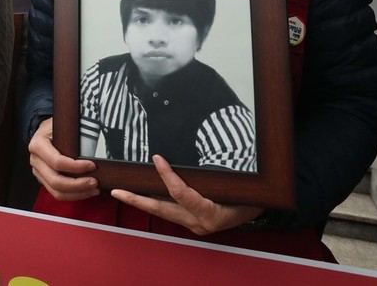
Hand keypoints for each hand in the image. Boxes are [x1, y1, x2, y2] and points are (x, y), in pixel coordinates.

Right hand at [28, 118, 99, 200]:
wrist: (43, 131)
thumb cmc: (54, 127)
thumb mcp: (61, 123)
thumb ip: (72, 132)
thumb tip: (96, 137)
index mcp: (38, 145)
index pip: (57, 161)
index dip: (75, 166)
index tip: (92, 165)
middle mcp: (36, 161)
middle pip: (55, 180)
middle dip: (77, 184)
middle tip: (95, 181)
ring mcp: (39, 172)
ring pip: (56, 191)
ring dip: (77, 193)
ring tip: (94, 189)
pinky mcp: (44, 180)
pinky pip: (58, 194)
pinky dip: (74, 195)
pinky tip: (87, 191)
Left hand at [110, 155, 262, 235]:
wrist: (259, 209)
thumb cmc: (252, 193)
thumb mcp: (238, 185)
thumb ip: (218, 176)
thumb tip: (204, 152)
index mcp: (211, 214)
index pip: (181, 194)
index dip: (167, 176)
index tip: (157, 159)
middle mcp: (199, 223)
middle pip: (162, 209)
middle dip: (137, 200)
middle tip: (117, 191)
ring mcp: (194, 225)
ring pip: (162, 211)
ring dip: (142, 201)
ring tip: (122, 192)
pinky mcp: (191, 222)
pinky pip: (169, 210)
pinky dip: (155, 201)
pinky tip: (142, 193)